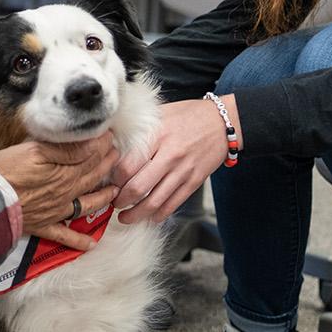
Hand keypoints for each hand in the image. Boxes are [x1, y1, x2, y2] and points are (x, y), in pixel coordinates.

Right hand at [0, 131, 120, 250]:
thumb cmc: (6, 171)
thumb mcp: (35, 150)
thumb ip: (66, 150)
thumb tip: (92, 145)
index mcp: (64, 172)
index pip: (90, 157)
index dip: (101, 146)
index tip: (109, 137)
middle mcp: (65, 193)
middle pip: (91, 177)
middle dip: (106, 165)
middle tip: (116, 156)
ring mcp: (56, 211)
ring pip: (86, 204)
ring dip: (102, 198)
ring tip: (115, 193)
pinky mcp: (43, 225)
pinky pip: (64, 235)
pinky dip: (78, 240)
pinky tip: (91, 245)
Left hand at [111, 96, 232, 223]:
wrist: (223, 122)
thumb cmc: (189, 115)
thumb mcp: (161, 114)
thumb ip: (140, 129)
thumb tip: (113, 143)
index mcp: (157, 136)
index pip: (128, 165)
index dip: (114, 179)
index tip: (108, 182)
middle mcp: (170, 155)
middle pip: (138, 188)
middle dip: (121, 201)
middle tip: (113, 203)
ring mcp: (183, 171)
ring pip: (155, 202)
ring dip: (136, 214)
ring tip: (126, 217)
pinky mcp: (194, 182)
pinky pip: (173, 204)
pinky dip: (159, 215)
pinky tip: (149, 217)